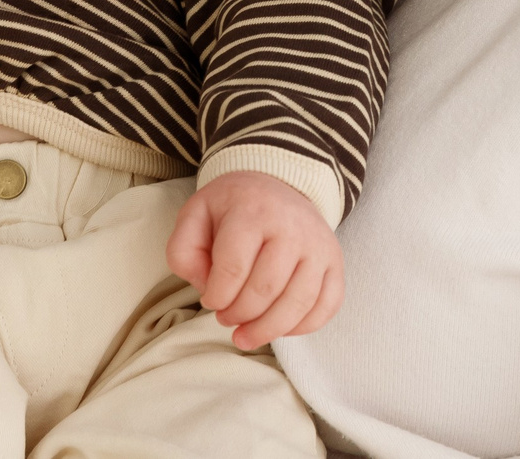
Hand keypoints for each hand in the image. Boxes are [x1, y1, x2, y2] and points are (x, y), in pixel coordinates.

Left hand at [165, 170, 343, 349]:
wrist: (277, 184)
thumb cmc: (233, 208)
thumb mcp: (195, 215)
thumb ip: (183, 251)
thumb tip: (206, 288)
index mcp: (252, 211)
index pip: (233, 269)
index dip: (216, 297)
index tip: (210, 299)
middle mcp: (292, 226)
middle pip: (265, 290)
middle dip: (239, 315)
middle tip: (225, 317)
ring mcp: (319, 245)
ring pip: (298, 303)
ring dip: (267, 330)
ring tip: (246, 335)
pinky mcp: (335, 262)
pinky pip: (328, 306)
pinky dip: (302, 327)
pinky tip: (279, 327)